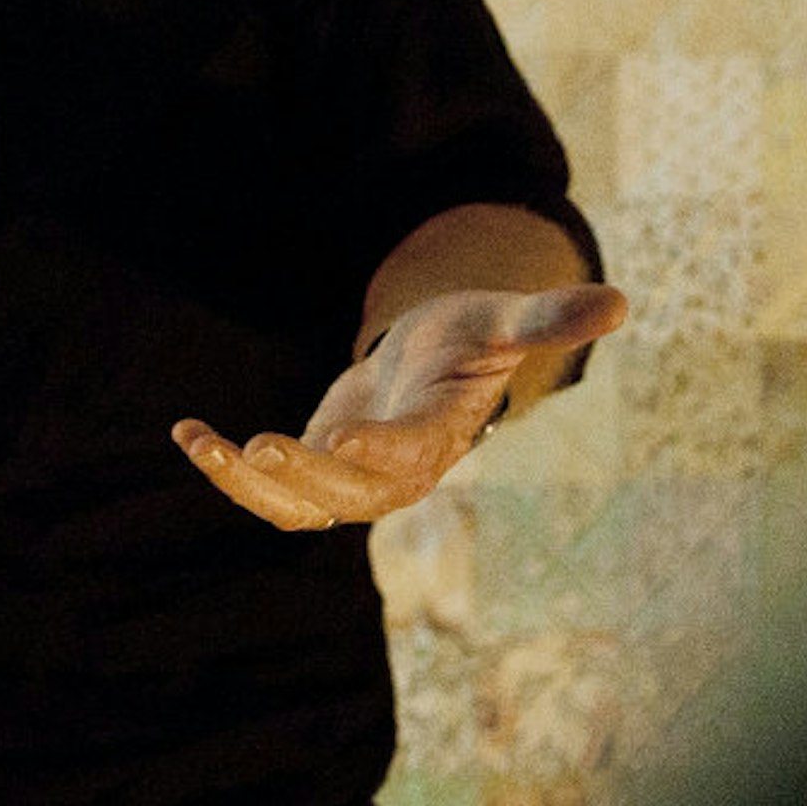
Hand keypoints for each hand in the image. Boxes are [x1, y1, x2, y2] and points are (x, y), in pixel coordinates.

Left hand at [172, 284, 627, 531]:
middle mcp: (391, 473)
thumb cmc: (472, 341)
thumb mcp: (503, 321)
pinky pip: (266, 488)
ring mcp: (348, 480)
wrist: (437, 367)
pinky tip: (187, 432)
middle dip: (301, 475)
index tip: (339, 438)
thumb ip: (547, 319)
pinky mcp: (313, 470)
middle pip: (344, 490)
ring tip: (206, 445)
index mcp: (436, 438)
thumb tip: (619, 301)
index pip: (407, 454)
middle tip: (257, 446)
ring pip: (296, 504)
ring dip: (248, 486)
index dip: (375, 451)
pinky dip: (226, 468)